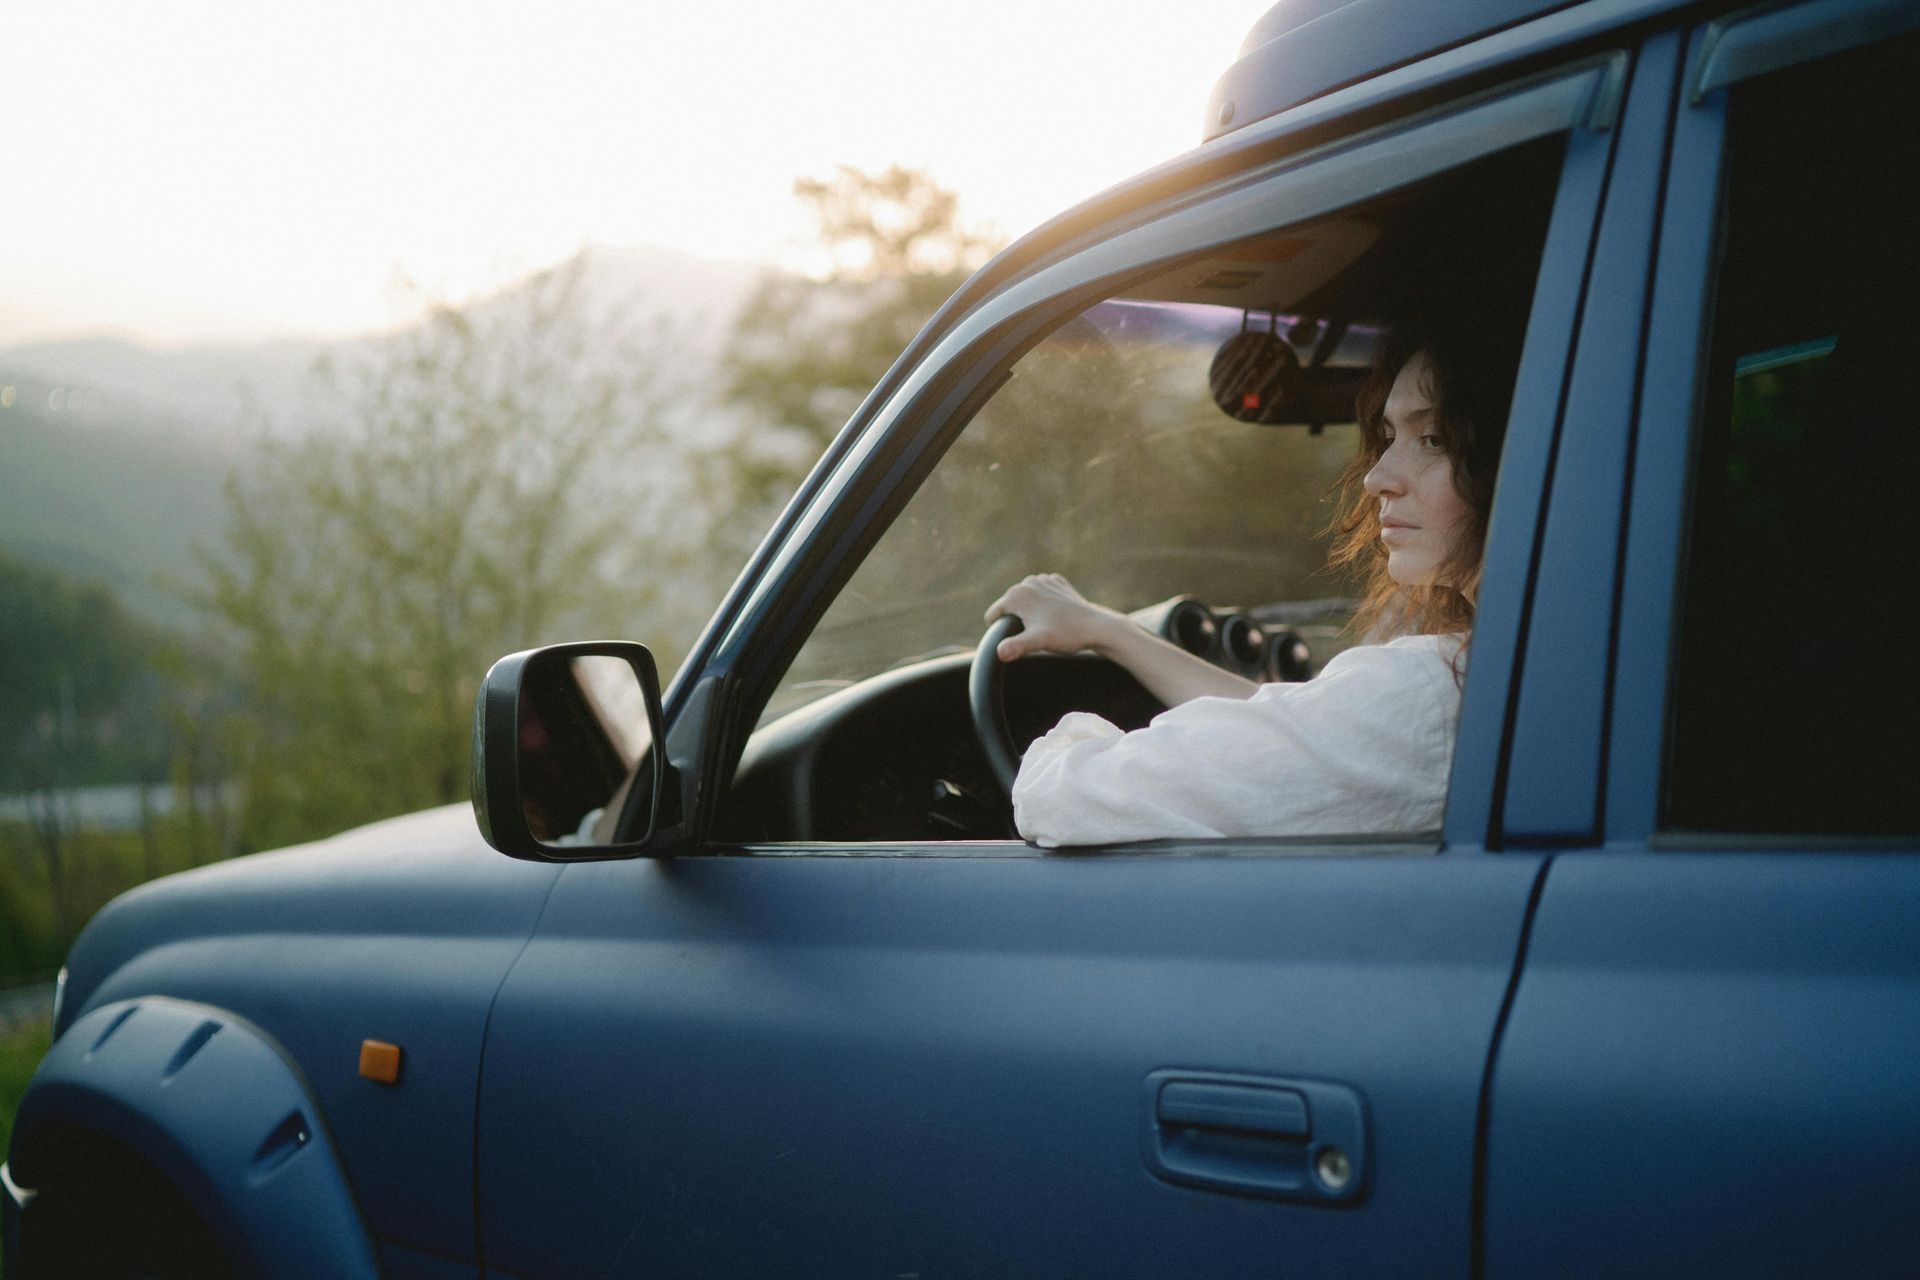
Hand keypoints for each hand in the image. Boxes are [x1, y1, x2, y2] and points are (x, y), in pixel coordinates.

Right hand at [984, 574, 1130, 662]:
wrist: (1096, 626)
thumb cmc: (1066, 634)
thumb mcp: (1037, 643)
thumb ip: (1015, 646)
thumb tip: (999, 652)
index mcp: (1016, 595)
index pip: (992, 616)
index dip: (1000, 631)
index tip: (1019, 640)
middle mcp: (1027, 583)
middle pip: (1009, 607)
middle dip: (1016, 621)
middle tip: (1037, 634)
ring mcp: (1043, 580)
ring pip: (1025, 601)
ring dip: (1030, 613)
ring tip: (1048, 626)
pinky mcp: (1057, 583)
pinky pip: (1042, 596)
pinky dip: (1045, 605)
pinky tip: (1057, 616)